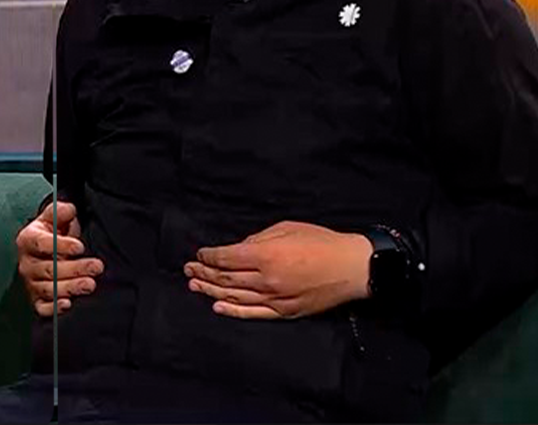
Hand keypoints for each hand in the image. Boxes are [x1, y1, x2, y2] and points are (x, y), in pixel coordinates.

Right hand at [15, 199, 104, 316]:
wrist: (44, 250)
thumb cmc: (50, 233)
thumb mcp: (53, 216)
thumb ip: (60, 211)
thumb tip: (70, 210)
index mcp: (28, 240)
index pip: (42, 244)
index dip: (61, 246)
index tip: (80, 247)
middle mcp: (26, 263)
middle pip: (49, 269)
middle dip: (75, 268)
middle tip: (96, 267)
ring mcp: (31, 283)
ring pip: (49, 288)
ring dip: (71, 288)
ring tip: (90, 284)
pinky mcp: (36, 299)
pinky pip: (42, 307)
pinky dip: (54, 308)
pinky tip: (68, 304)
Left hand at [185, 220, 371, 320]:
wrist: (353, 267)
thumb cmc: (321, 242)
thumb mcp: (286, 229)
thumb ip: (258, 239)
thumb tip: (238, 248)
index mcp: (265, 254)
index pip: (226, 258)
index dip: (209, 257)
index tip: (199, 255)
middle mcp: (266, 279)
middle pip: (226, 279)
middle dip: (203, 274)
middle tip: (188, 270)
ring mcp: (275, 298)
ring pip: (235, 297)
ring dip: (211, 291)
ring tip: (194, 286)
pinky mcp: (285, 311)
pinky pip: (253, 314)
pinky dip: (233, 311)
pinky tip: (217, 307)